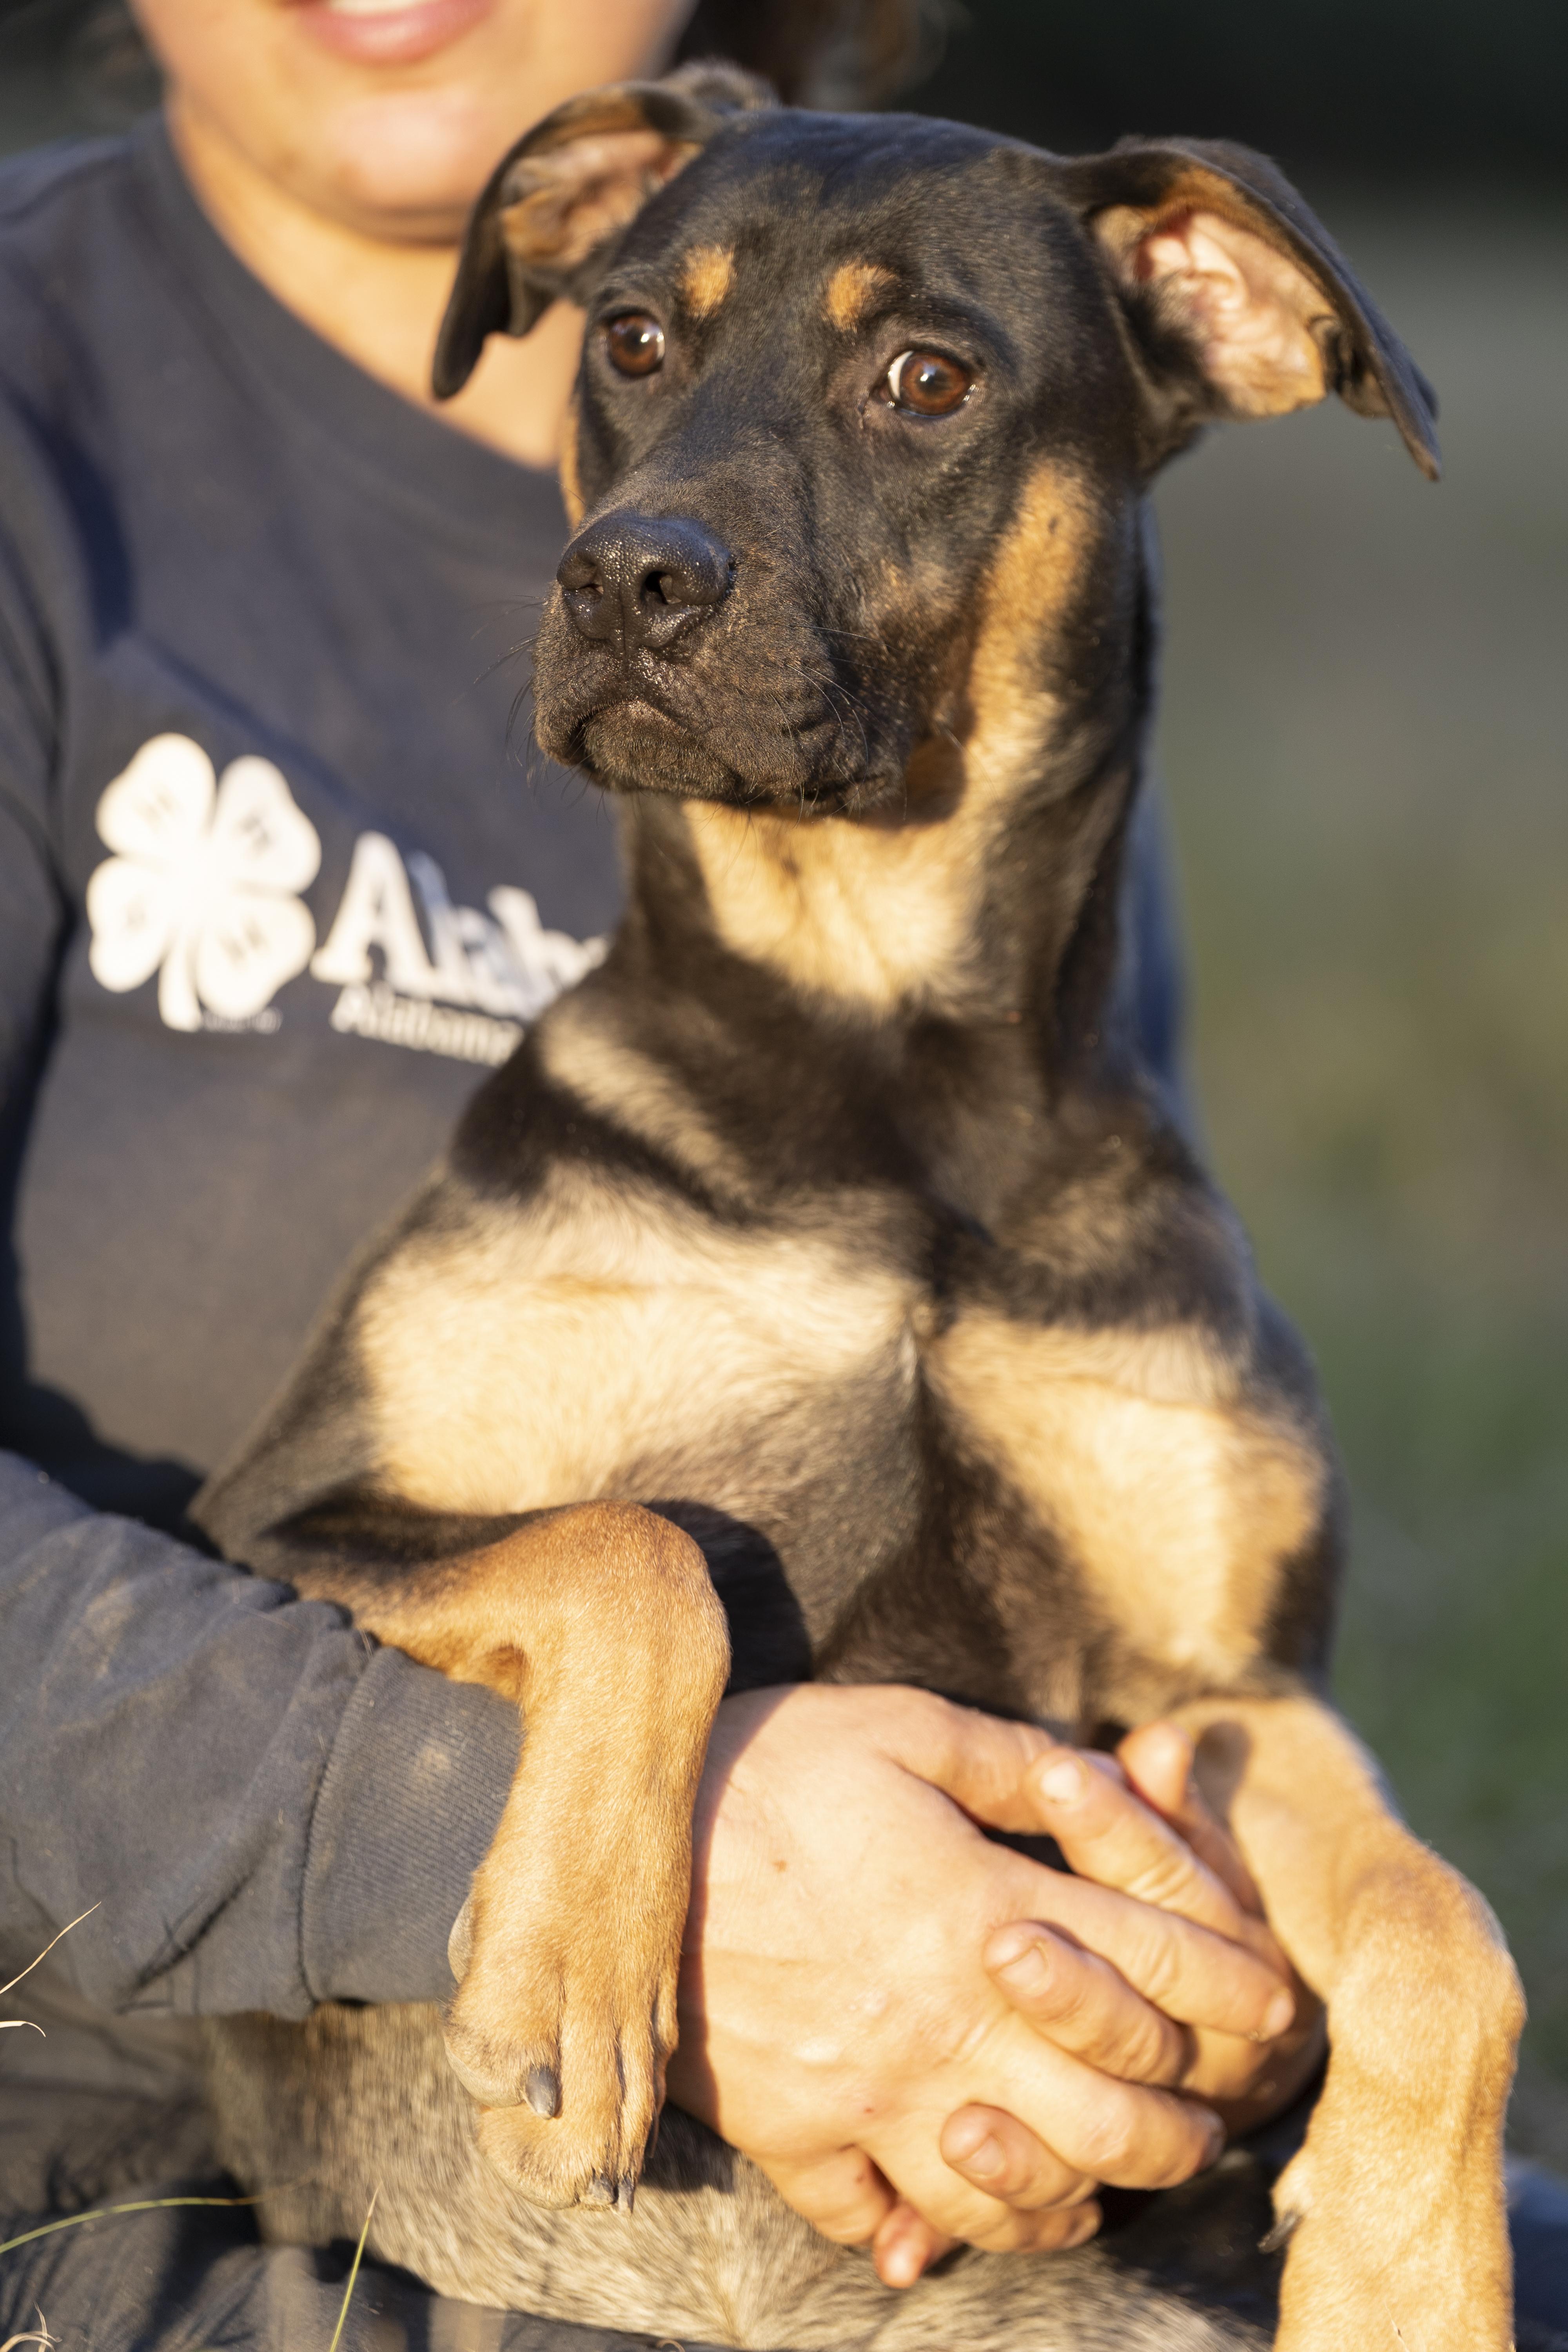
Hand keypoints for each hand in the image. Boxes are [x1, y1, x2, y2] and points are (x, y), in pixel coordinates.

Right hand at [667, 1685, 1300, 2281]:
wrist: (618, 1840)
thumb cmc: (764, 1764)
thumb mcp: (897, 1726)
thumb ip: (1008, 1762)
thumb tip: (1095, 1777)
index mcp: (981, 1911)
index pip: (1157, 1967)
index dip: (1236, 1982)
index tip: (1275, 1999)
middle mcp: (944, 2021)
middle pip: (1113, 2115)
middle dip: (1186, 2125)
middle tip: (1207, 2114)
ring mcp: (869, 2093)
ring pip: (1016, 2194)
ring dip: (1082, 2194)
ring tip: (1109, 2176)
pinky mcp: (793, 2133)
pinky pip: (881, 2221)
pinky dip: (929, 2234)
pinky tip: (955, 2218)